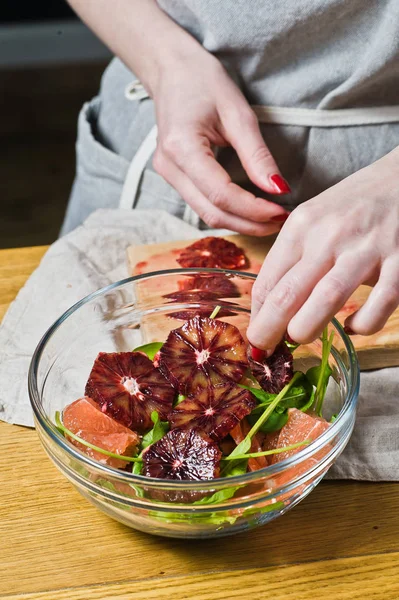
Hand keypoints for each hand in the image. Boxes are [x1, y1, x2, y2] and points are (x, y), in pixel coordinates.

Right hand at [152, 52, 289, 234]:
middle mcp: (169, 167)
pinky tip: (249, 208)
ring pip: (205, 213)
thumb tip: (278, 188)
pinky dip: (227, 211)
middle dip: (248, 223)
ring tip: (269, 218)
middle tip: (281, 222)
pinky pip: (201, 203)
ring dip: (239, 221)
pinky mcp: (173, 176)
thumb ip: (257, 155)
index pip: (221, 194)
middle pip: (211, 212)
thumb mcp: (238, 112)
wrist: (170, 69)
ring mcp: (167, 174)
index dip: (253, 209)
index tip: (282, 210)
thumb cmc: (202, 81)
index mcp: (182, 148)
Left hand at [247, 148, 398, 349]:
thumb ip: (292, 256)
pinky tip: (353, 325)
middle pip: (288, 294)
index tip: (254, 334)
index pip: (268, 280)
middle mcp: (330, 236)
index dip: (256, 314)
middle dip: (268, 330)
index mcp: (302, 225)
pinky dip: (361, 326)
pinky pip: (376, 308)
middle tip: (264, 349)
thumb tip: (269, 306)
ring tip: (299, 338)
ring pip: (326, 301)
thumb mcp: (313, 219)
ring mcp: (366, 250)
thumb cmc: (354, 204)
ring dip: (305, 329)